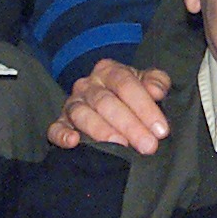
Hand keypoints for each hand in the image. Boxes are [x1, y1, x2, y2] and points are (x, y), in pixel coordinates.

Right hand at [47, 60, 173, 153]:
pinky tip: (73, 142)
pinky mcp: (60, 122)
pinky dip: (61, 134)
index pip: (126, 84)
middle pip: (106, 102)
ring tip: (120, 146)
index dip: (144, 107)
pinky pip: (55, 128)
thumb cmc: (132, 93)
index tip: (161, 130)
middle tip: (148, 146)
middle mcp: (88, 85)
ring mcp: (72, 103)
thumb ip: (156, 81)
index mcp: (110, 71)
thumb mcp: (147, 82)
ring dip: (102, 131)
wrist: (109, 98)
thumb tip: (156, 91)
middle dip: (129, 125)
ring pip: (82, 114)